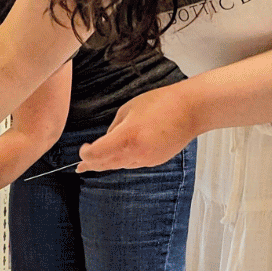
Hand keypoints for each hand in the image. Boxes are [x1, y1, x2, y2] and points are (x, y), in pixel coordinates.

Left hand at [77, 83, 198, 171]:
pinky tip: (120, 154)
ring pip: (120, 165)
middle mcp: (136, 153)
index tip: (82, 150)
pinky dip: (124, 160)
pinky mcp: (156, 161)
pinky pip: (134, 163)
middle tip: (81, 167)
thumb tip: (107, 140)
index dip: (86, 154)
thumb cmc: (161, 103)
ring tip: (95, 163)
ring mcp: (147, 159)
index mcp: (126, 137)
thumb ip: (114, 128)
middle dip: (92, 165)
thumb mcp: (128, 109)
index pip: (97, 154)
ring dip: (108, 163)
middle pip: (106, 164)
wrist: (190, 110)